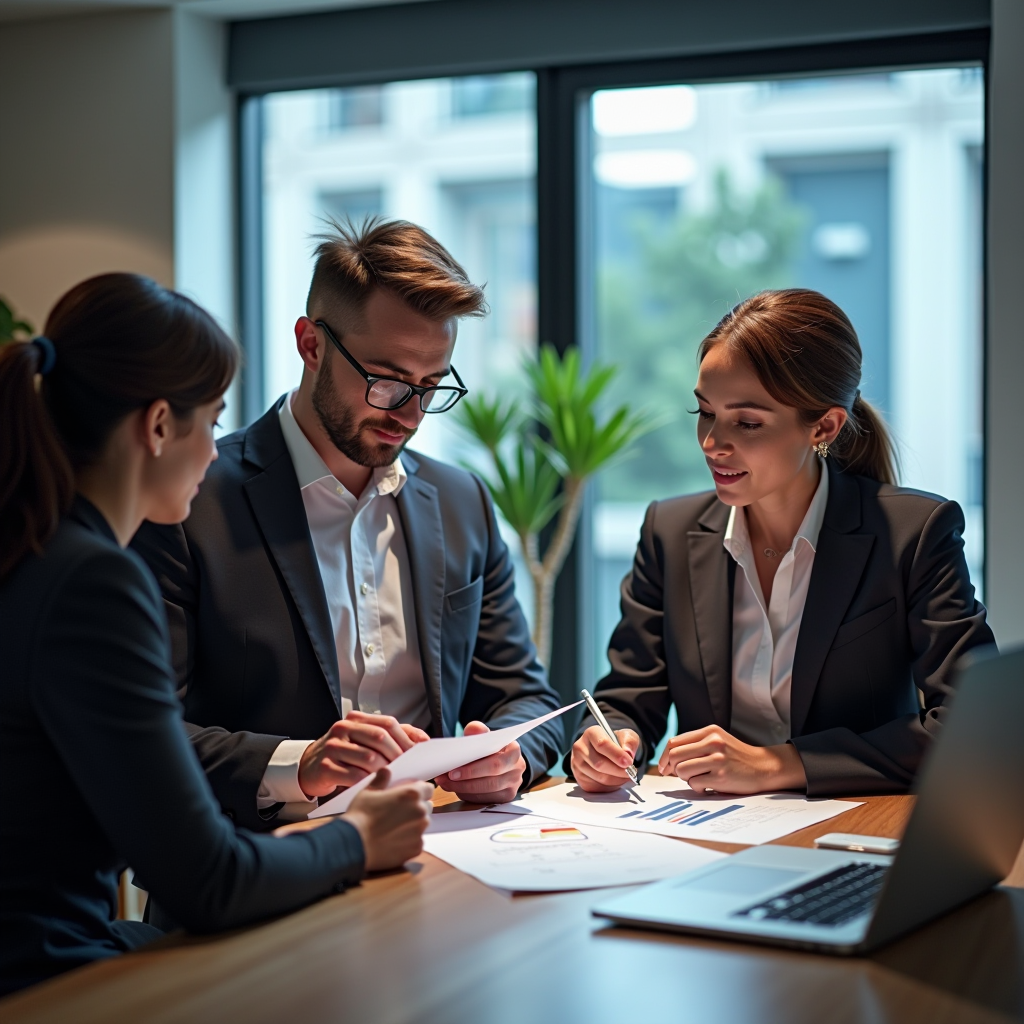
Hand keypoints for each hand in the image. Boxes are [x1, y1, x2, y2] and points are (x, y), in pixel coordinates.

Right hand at [298, 712, 429, 797]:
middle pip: (380, 738)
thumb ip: (394, 736)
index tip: (417, 754)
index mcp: (356, 719)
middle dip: (398, 755)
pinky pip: (353, 776)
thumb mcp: (365, 740)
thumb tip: (423, 741)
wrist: (310, 766)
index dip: (405, 738)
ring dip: (385, 771)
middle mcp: (343, 728)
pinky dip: (369, 783)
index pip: (387, 723)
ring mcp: (332, 746)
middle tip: (408, 769)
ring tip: (394, 779)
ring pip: (368, 758)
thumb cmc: (345, 754)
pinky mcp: (325, 766)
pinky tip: (375, 787)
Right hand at [343, 769, 433, 871]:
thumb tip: (386, 770)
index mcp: (411, 794)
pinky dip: (408, 841)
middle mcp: (420, 812)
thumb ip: (381, 780)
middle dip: (415, 808)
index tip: (408, 796)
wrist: (353, 844)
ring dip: (412, 825)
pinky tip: (392, 840)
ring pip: (421, 825)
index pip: (427, 789)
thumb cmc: (360, 816)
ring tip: (392, 828)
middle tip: (397, 813)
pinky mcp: (416, 848)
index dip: (418, 792)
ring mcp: (419, 831)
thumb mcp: (368, 792)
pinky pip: (416, 841)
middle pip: (426, 807)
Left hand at [434, 721, 526, 803]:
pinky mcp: (505, 798)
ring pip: (486, 793)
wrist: (501, 758)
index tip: (452, 771)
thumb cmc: (491, 747)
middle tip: (445, 778)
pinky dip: (468, 795)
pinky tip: (455, 788)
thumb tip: (472, 729)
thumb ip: (478, 731)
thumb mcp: (485, 736)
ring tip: (445, 783)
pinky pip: (484, 800)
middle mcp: (517, 770)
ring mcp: (512, 786)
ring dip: (463, 789)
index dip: (473, 770)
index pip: (495, 764)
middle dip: (465, 781)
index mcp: (514, 752)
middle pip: (491, 781)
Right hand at [571, 725, 639, 791]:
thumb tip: (628, 753)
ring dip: (617, 779)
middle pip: (599, 763)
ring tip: (626, 776)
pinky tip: (616, 779)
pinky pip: (597, 787)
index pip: (602, 744)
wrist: (606, 752)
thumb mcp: (627, 736)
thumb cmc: (616, 743)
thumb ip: (630, 741)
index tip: (629, 762)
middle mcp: (580, 747)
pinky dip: (611, 786)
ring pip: (599, 777)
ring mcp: (577, 763)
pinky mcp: (579, 778)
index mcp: (591, 733)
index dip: (617, 755)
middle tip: (631, 772)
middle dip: (619, 770)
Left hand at [658, 725, 806, 793]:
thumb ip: (695, 746)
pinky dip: (697, 787)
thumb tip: (667, 761)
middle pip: (674, 756)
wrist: (764, 767)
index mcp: (709, 731)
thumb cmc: (736, 757)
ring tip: (698, 778)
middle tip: (678, 775)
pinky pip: (694, 784)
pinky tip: (708, 785)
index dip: (664, 757)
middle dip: (672, 768)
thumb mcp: (717, 741)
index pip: (674, 742)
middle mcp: (713, 742)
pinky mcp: (721, 776)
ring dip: (685, 778)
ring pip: (682, 770)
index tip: (663, 767)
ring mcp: (717, 759)